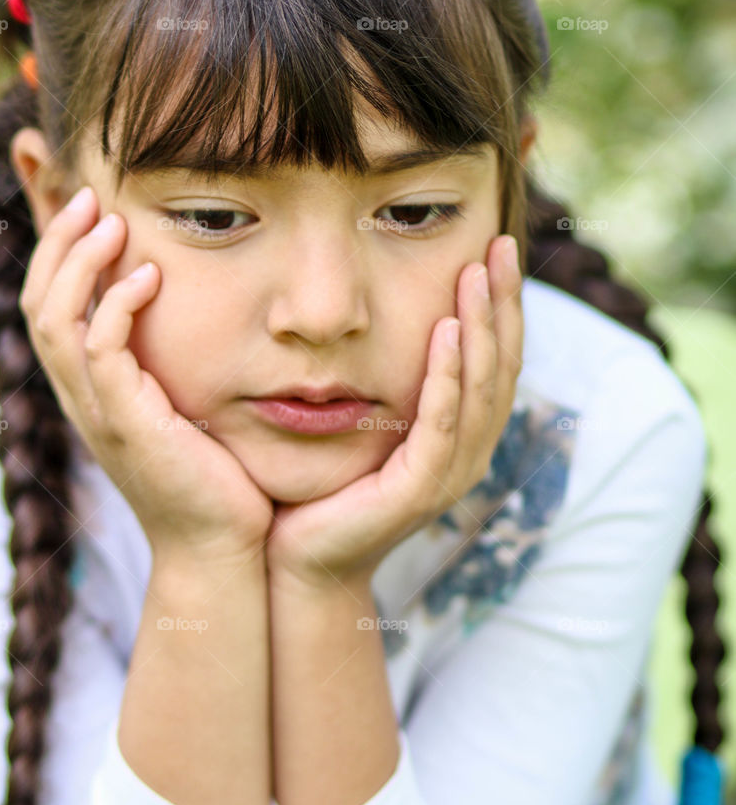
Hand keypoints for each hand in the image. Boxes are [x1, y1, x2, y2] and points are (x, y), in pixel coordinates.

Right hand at [19, 185, 273, 560]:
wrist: (220, 548)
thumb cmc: (215, 479)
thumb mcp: (184, 410)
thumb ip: (171, 367)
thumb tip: (197, 318)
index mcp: (90, 393)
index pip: (49, 311)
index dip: (60, 257)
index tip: (93, 210)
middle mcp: (82, 400)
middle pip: (39, 305)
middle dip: (59, 245)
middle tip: (93, 197)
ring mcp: (99, 413)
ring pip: (57, 320)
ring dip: (80, 263)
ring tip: (112, 220)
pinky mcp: (128, 424)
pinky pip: (102, 351)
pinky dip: (117, 306)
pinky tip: (149, 276)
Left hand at [265, 234, 523, 590]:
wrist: (301, 559)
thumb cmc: (326, 486)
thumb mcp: (366, 419)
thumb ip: (387, 377)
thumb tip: (381, 312)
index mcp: (462, 432)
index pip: (496, 357)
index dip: (503, 303)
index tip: (496, 246)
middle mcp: (469, 450)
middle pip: (502, 364)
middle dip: (503, 302)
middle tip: (499, 244)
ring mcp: (449, 472)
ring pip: (481, 388)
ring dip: (481, 327)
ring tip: (475, 273)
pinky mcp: (420, 488)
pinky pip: (442, 423)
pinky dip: (449, 376)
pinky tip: (446, 332)